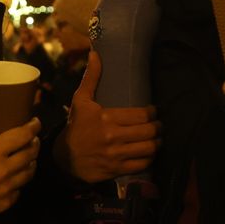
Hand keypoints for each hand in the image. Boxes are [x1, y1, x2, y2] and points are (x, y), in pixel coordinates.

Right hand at [0, 120, 39, 223]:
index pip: (22, 136)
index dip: (33, 127)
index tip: (35, 122)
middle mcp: (4, 171)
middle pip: (31, 153)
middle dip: (34, 142)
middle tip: (31, 138)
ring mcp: (6, 190)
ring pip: (30, 172)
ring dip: (31, 161)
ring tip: (26, 156)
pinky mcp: (4, 204)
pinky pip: (20, 189)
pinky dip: (20, 180)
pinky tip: (14, 177)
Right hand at [54, 51, 159, 182]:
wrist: (65, 158)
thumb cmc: (76, 126)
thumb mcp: (81, 101)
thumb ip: (91, 78)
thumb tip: (95, 53)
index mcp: (106, 118)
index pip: (141, 115)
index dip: (153, 113)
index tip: (154, 111)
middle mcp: (113, 137)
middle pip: (148, 131)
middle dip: (158, 127)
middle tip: (159, 124)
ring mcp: (116, 155)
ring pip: (148, 148)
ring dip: (157, 142)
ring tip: (158, 138)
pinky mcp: (117, 169)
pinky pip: (142, 164)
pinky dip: (150, 158)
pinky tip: (150, 152)